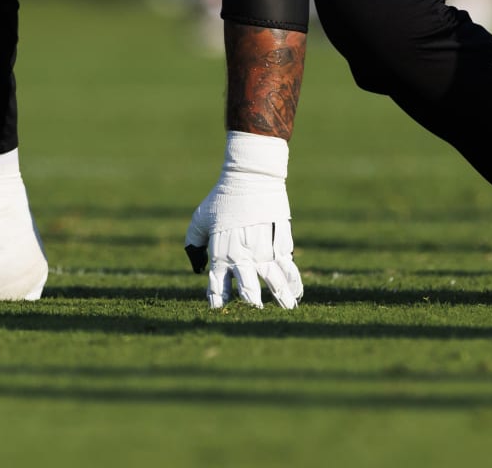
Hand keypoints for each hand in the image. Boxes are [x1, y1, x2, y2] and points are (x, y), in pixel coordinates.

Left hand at [184, 132, 302, 309]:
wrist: (250, 177)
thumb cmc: (222, 197)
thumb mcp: (200, 219)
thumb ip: (194, 242)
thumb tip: (197, 266)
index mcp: (220, 254)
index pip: (218, 287)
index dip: (219, 301)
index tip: (221, 311)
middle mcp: (243, 257)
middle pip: (249, 290)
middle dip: (252, 305)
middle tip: (256, 314)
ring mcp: (265, 250)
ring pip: (276, 282)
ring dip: (282, 297)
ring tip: (288, 309)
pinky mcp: (281, 242)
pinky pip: (289, 266)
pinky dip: (294, 280)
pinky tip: (298, 292)